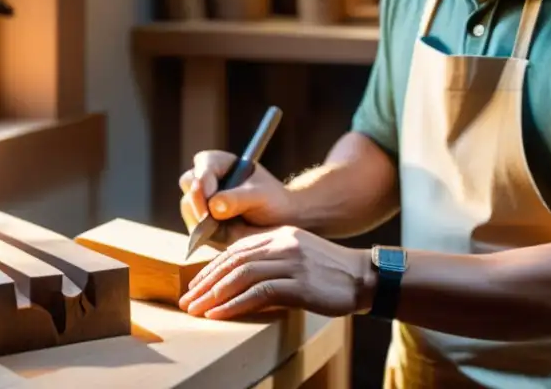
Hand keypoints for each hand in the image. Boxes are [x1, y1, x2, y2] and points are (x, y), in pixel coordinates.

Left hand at [177, 226, 374, 319]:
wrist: (363, 277)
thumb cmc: (329, 271)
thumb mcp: (297, 255)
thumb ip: (270, 260)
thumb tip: (238, 279)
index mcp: (279, 235)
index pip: (235, 250)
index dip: (211, 268)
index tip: (195, 286)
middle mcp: (282, 244)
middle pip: (233, 261)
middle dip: (206, 282)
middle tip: (187, 300)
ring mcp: (291, 262)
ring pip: (241, 275)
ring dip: (214, 295)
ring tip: (197, 310)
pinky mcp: (299, 284)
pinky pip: (258, 293)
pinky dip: (234, 304)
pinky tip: (219, 315)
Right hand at [179, 150, 295, 245]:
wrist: (279, 221)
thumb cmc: (272, 200)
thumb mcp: (260, 196)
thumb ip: (238, 199)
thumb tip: (213, 206)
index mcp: (219, 162)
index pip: (204, 166)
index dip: (204, 184)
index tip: (210, 205)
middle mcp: (205, 177)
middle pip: (188, 183)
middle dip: (198, 202)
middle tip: (210, 221)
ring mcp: (199, 199)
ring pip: (188, 207)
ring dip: (201, 220)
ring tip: (225, 229)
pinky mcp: (199, 221)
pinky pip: (193, 228)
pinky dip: (204, 234)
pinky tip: (223, 237)